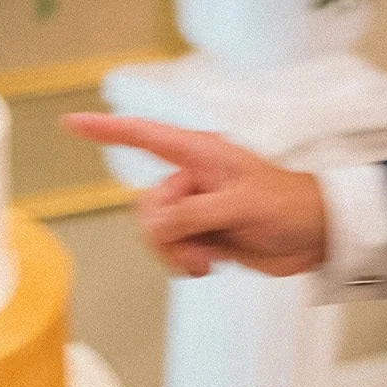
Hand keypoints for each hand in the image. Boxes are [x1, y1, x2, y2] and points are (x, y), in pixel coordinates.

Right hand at [64, 113, 326, 278]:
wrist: (315, 238)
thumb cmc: (288, 206)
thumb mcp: (241, 206)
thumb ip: (194, 213)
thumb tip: (156, 225)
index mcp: (200, 155)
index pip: (144, 136)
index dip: (106, 129)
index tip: (71, 123)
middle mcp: (191, 179)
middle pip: (146, 206)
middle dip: (165, 234)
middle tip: (200, 245)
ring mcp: (194, 208)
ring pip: (154, 233)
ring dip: (177, 252)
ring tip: (209, 258)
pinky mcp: (200, 234)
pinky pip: (169, 250)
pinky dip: (184, 262)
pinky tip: (210, 264)